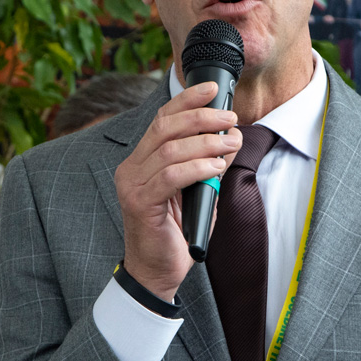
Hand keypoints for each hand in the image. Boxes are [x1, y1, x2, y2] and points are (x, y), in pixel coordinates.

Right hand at [113, 81, 240, 300]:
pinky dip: (198, 167)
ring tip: (229, 143)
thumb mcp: (198, 191)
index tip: (210, 88)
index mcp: (141, 161)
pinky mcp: (140, 203)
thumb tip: (229, 138)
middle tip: (230, 118)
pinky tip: (216, 167)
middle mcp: (131, 168)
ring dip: (206, 142)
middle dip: (201, 117)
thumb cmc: (176, 233)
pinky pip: (171, 176)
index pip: (162, 119)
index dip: (186, 100)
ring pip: (170, 149)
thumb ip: (207, 165)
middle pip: (165, 127)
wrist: (158, 273)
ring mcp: (132, 185)